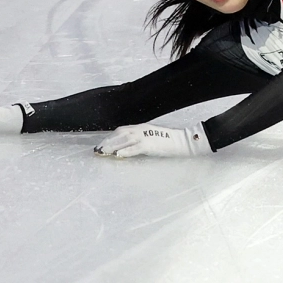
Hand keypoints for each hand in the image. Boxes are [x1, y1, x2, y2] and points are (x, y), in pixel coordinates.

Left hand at [94, 122, 211, 157]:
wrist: (184, 140)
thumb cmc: (170, 141)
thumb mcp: (153, 137)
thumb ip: (140, 139)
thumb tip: (128, 146)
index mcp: (142, 127)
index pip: (121, 130)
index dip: (110, 137)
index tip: (102, 144)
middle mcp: (141, 129)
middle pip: (120, 134)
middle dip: (107, 141)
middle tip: (97, 150)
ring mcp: (146, 136)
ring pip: (124, 140)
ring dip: (112, 146)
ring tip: (103, 153)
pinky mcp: (151, 144)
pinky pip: (135, 147)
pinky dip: (126, 151)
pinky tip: (118, 155)